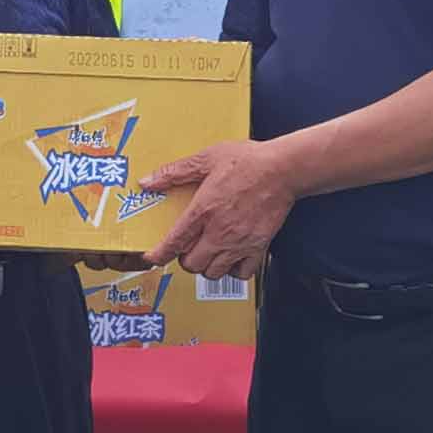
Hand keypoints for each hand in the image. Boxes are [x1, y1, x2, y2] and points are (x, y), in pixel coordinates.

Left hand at [140, 139, 299, 281]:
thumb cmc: (248, 162)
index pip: (174, 242)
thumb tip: (149, 181)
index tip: (152, 258)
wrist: (283, 169)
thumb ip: (175, 172)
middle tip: (187, 248)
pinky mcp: (258, 247)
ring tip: (207, 253)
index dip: (159, 255)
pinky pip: (242, 273)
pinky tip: (231, 257)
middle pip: (192, 264)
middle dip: (184, 259)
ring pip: (214, 273)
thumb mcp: (206, 159)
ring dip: (206, 266)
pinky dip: (233, 270)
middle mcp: (219, 232)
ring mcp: (239, 242)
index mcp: (203, 210)